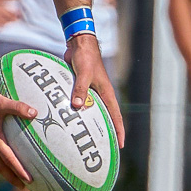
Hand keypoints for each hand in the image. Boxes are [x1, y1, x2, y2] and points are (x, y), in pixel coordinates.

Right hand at [0, 82, 36, 187]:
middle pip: (1, 167)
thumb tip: (35, 113)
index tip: (29, 180)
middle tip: (23, 186)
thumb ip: (18, 107)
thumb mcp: (2, 102)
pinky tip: (5, 159)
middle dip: (12, 178)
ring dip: (6, 171)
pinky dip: (0, 161)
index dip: (19, 170)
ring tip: (15, 177)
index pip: (9, 159)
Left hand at [64, 32, 126, 146]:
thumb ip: (80, 89)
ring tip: (86, 138)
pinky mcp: (81, 87)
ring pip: (92, 111)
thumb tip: (76, 106)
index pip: (115, 116)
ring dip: (90, 122)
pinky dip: (77, 111)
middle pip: (106, 116)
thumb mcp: (83, 73)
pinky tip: (70, 119)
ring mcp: (91, 91)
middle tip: (104, 146)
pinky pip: (81, 102)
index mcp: (106, 92)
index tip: (120, 145)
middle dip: (107, 131)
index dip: (119, 131)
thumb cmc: (85, 57)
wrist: (79, 44)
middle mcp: (101, 94)